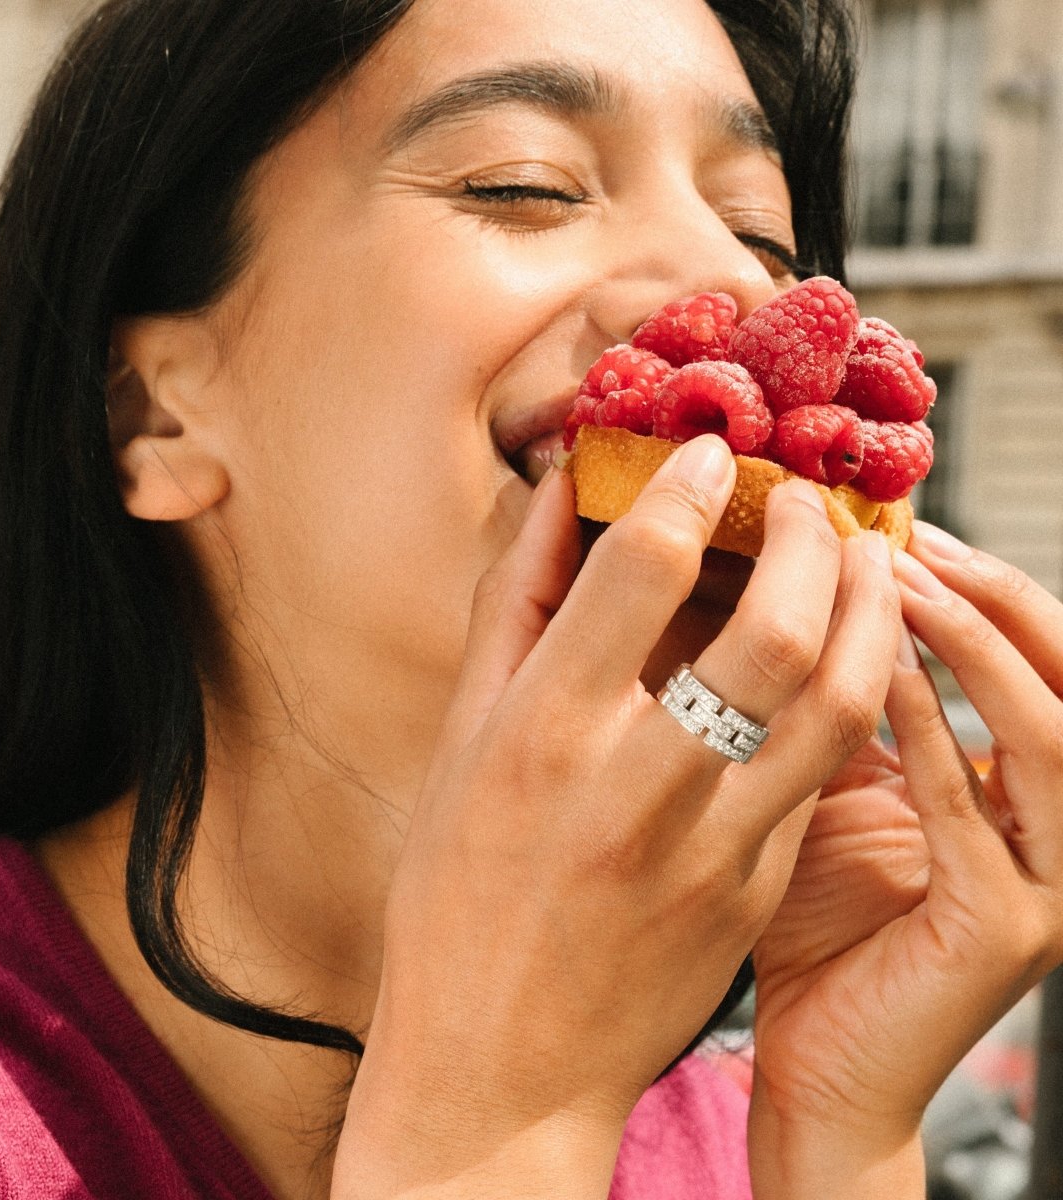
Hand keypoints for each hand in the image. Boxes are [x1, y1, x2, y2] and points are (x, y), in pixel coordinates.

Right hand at [333, 437, 900, 1197]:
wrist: (502, 1067)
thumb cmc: (457, 900)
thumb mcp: (461, 745)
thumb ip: (513, 612)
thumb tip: (558, 501)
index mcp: (540, 737)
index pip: (639, 570)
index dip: (684, 486)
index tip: (707, 452)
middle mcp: (634, 787)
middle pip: (772, 630)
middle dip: (805, 536)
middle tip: (804, 497)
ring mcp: (712, 848)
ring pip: (837, 701)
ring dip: (865, 608)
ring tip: (857, 557)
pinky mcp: (758, 890)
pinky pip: (822, 770)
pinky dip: (846, 690)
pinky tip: (837, 651)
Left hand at [749, 521, 1062, 1196]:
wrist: (812, 1057)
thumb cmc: (808, 917)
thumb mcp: (830, 787)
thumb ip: (838, 709)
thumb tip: (797, 600)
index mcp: (1014, 793)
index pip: (1035, 664)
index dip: (982, 591)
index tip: (901, 530)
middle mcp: (1050, 831)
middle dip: (995, 599)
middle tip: (912, 540)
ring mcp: (1045, 884)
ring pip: (1049, 735)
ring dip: (975, 648)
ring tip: (901, 582)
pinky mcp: (1005, 930)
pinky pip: (976, 813)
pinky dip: (931, 733)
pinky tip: (875, 675)